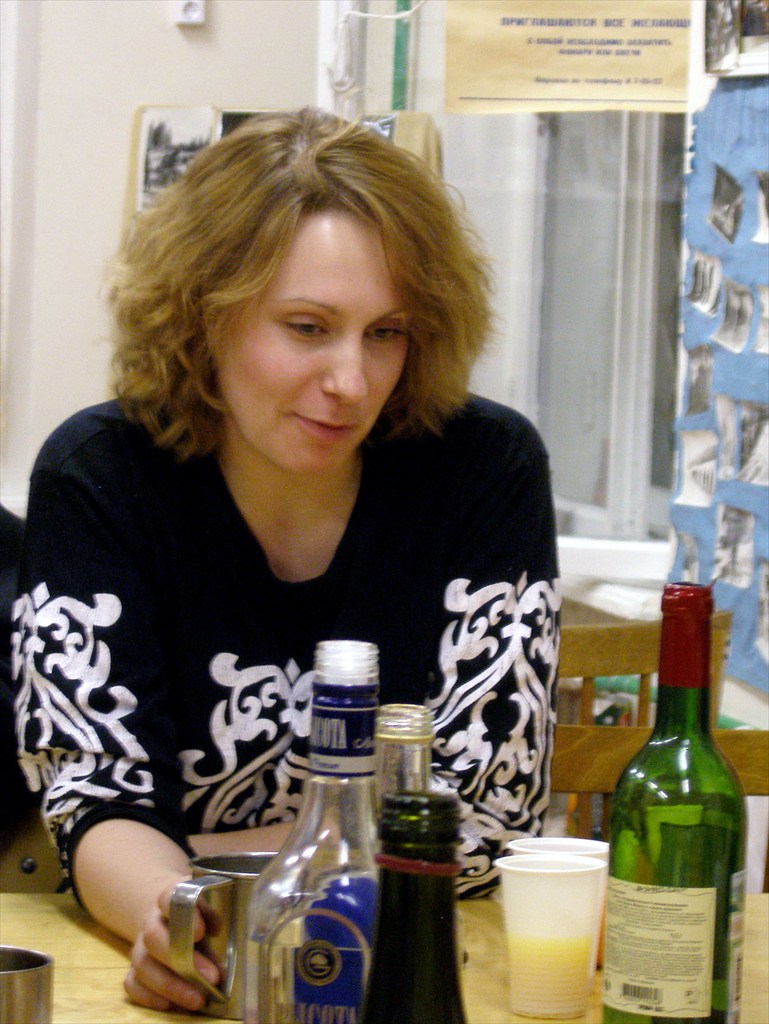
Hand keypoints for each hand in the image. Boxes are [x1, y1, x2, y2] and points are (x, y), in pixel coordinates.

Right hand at [123, 878, 220, 1011]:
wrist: (173, 912)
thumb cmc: (198, 911)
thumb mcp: (210, 906)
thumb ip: (214, 919)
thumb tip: (219, 941)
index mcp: (171, 898)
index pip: (169, 897)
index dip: (184, 914)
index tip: (201, 933)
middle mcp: (152, 921)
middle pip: (152, 936)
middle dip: (180, 960)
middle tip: (211, 977)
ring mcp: (140, 946)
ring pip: (142, 964)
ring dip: (170, 986)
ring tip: (197, 1000)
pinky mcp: (134, 968)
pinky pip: (132, 983)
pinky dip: (149, 997)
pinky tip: (170, 1005)